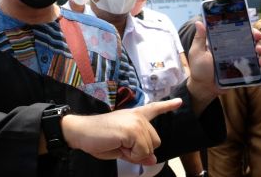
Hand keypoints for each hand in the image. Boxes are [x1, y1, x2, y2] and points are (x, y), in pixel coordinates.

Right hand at [62, 98, 181, 164]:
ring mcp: (136, 122)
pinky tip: (118, 145)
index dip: (167, 107)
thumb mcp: (121, 148)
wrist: (80, 132)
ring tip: (117, 144)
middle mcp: (138, 116)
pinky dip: (130, 155)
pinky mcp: (132, 130)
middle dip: (140, 149)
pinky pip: (141, 152)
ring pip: (149, 148)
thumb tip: (153, 159)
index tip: (179, 101)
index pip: (154, 109)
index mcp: (134, 116)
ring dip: (134, 153)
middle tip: (120, 144)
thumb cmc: (97, 139)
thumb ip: (139, 152)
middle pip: (155, 142)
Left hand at [187, 22, 260, 105]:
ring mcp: (239, 60)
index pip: (236, 32)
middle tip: (258, 38)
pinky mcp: (242, 70)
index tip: (251, 28)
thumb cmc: (199, 69)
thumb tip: (198, 22)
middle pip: (248, 40)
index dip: (245, 28)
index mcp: (222, 43)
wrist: (204, 87)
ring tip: (259, 51)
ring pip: (254, 51)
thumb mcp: (197, 52)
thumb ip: (199, 38)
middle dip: (256, 38)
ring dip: (260, 49)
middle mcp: (232, 50)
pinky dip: (260, 63)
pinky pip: (254, 65)